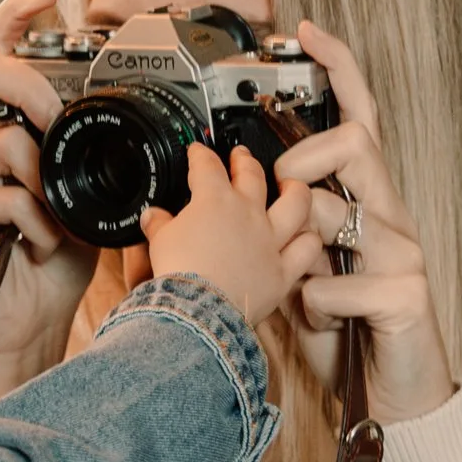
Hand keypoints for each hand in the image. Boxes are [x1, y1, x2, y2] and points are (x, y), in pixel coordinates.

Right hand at [0, 0, 98, 396]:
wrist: (30, 319)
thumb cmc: (59, 254)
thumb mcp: (88, 187)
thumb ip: (87, 145)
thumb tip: (117, 106)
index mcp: (7, 122)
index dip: (14, 15)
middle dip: (25, 84)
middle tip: (55, 118)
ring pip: (2, 140)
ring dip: (46, 179)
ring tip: (58, 215)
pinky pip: (2, 194)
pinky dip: (37, 222)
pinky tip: (42, 244)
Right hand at [142, 143, 327, 331]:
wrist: (197, 309)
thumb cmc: (179, 272)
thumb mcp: (159, 241)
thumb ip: (159, 224)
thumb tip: (153, 217)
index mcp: (214, 199)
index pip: (207, 165)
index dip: (201, 154)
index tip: (198, 152)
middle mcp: (248, 212)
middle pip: (253, 173)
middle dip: (245, 160)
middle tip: (241, 156)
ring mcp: (269, 240)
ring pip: (296, 204)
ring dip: (295, 191)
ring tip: (292, 186)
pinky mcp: (282, 270)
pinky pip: (306, 251)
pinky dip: (308, 242)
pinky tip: (305, 238)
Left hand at [272, 24, 458, 423]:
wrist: (397, 402)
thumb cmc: (348, 333)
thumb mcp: (301, 274)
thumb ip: (282, 233)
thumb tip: (243, 198)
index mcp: (366, 204)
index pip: (357, 121)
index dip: (338, 71)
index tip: (307, 31)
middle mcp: (391, 217)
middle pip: (357, 145)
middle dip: (306, 157)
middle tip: (283, 191)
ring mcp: (405, 253)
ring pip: (342, 212)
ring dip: (303, 250)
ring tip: (302, 290)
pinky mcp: (408, 295)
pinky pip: (335, 283)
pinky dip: (313, 306)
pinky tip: (321, 325)